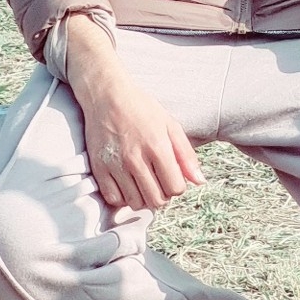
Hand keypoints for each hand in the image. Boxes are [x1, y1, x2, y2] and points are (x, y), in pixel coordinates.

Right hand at [66, 16, 203, 211]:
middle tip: (159, 182)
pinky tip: (127, 184)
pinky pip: (114, 199)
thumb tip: (200, 182)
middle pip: (156, 200)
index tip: (172, 177)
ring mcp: (115, 165)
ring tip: (143, 183)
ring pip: (135, 203)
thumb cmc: (142, 109)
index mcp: (157, 147)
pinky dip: (123, 197)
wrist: (107, 97)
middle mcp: (135, 159)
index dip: (178, 186)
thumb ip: (186, 155)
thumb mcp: (171, 126)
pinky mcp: (98, 168)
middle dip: (163, 195)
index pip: (175, 188)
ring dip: (143, 197)